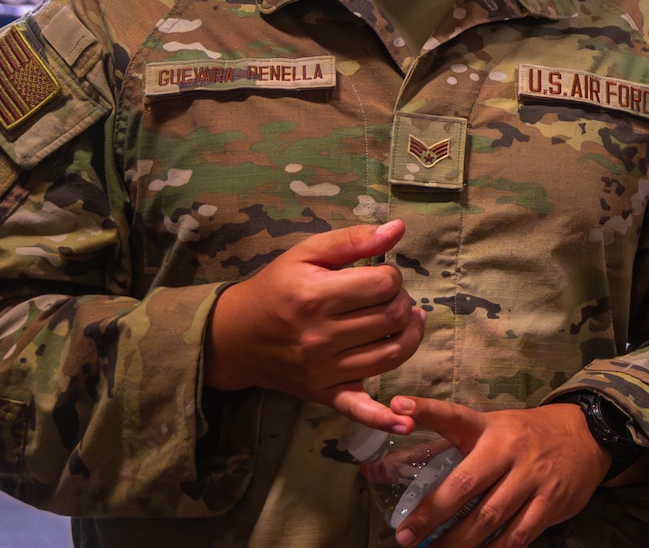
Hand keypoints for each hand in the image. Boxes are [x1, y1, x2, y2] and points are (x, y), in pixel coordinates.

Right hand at [206, 219, 423, 432]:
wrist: (235, 336)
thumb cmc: (276, 288)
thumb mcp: (306, 254)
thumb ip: (352, 239)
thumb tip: (397, 229)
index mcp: (316, 296)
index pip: (384, 284)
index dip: (392, 275)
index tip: (381, 274)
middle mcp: (320, 337)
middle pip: (392, 317)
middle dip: (402, 300)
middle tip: (390, 296)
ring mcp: (323, 370)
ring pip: (391, 354)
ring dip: (409, 334)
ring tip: (405, 320)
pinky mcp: (323, 393)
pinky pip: (358, 409)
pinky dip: (383, 418)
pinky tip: (405, 422)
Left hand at [388, 398, 612, 547]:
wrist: (586, 435)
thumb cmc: (522, 436)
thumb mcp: (486, 432)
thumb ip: (434, 449)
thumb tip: (375, 469)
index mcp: (488, 428)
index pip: (452, 416)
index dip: (425, 410)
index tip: (396, 407)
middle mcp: (509, 449)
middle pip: (467, 483)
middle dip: (434, 513)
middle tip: (406, 535)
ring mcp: (533, 476)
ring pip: (490, 516)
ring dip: (458, 541)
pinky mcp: (552, 501)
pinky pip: (518, 533)